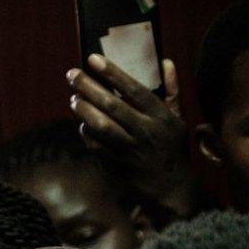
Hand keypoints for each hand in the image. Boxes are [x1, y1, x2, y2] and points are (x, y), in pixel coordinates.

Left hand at [67, 54, 195, 217]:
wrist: (172, 190)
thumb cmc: (172, 149)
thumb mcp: (177, 118)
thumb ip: (171, 90)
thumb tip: (165, 61)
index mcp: (162, 117)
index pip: (135, 89)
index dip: (113, 73)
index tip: (93, 59)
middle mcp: (147, 131)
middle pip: (112, 106)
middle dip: (89, 87)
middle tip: (71, 74)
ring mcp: (131, 150)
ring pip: (101, 127)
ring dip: (84, 111)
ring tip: (73, 99)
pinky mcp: (118, 166)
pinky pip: (96, 146)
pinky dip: (86, 134)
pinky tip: (82, 124)